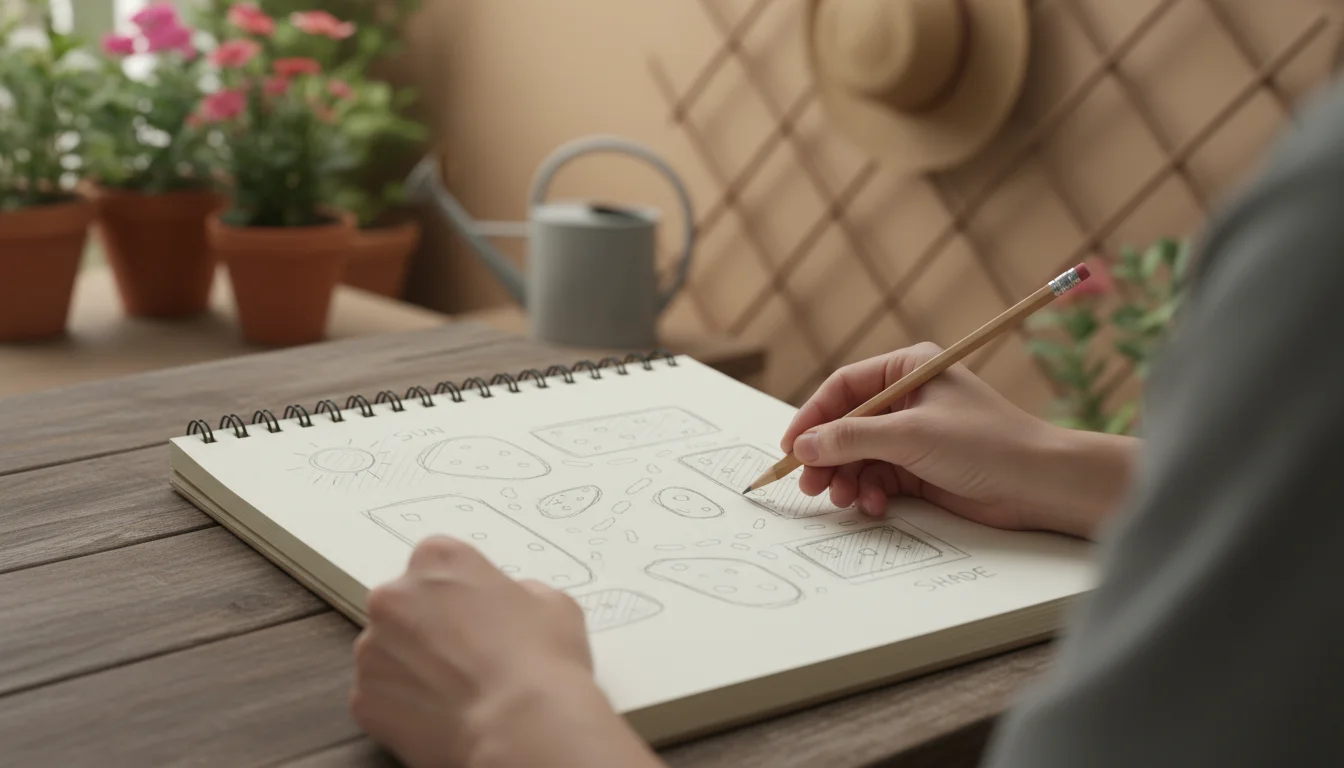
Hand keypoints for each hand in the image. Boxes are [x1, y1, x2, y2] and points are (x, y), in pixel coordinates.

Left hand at [350, 536, 659, 767]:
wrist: (521, 728)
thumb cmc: (540, 663)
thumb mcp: (551, 603)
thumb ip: (517, 592)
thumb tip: (510, 604)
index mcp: (439, 561)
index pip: (437, 565)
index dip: (459, 593)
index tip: (475, 614)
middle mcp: (396, 597)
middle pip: (404, 605)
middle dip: (428, 626)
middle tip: (466, 653)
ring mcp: (373, 649)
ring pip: (388, 651)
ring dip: (412, 666)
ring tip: (456, 689)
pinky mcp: (364, 698)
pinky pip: (380, 696)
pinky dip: (403, 705)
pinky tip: (441, 713)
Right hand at [781, 343, 1136, 538]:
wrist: (1040, 484)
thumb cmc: (985, 443)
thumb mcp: (909, 435)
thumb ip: (851, 439)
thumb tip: (804, 446)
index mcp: (907, 369)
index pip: (843, 388)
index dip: (812, 418)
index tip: (791, 448)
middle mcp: (908, 398)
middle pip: (846, 425)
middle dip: (826, 456)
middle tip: (810, 485)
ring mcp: (914, 435)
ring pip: (859, 456)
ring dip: (847, 479)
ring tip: (844, 499)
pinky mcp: (922, 468)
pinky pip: (879, 478)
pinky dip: (870, 493)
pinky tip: (874, 505)